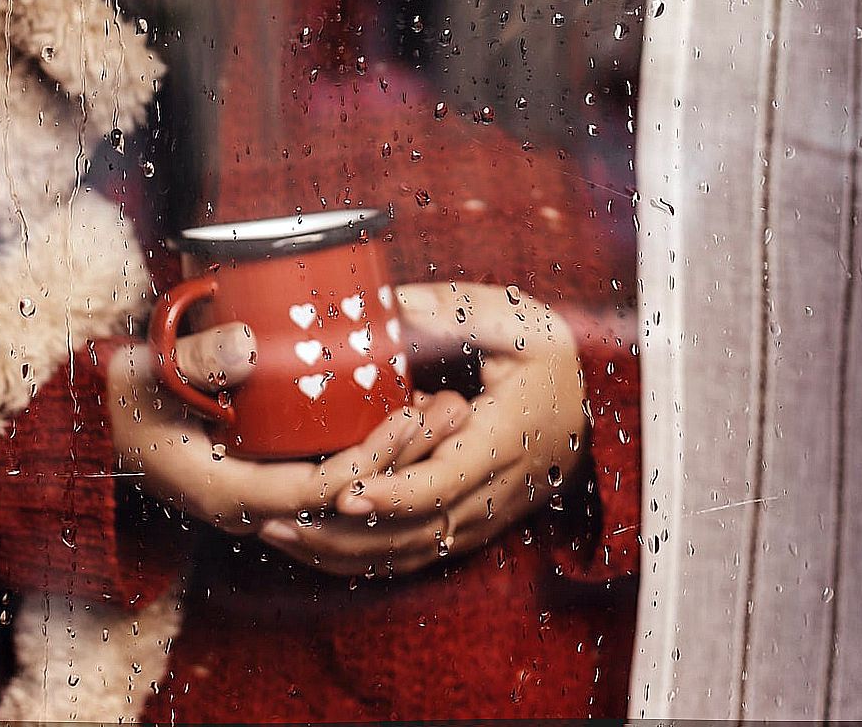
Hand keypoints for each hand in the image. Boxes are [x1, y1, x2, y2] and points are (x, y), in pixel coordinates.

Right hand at [107, 323, 469, 548]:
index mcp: (226, 492)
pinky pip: (335, 480)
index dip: (368, 460)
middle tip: (452, 408)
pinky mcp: (271, 481)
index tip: (409, 416)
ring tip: (447, 411)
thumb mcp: (146, 373)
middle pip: (347, 497)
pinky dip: (375, 456)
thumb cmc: (122, 398)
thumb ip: (194, 360)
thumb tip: (246, 346)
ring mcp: (264, 499)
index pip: (317, 490)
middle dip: (404, 458)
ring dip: (400, 459)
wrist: (100, 424)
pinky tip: (408, 420)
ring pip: (348, 493)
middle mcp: (252, 508)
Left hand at [260, 283, 585, 572]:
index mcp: (502, 443)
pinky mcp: (466, 527)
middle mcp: (490, 493)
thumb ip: (456, 312)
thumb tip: (389, 303)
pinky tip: (313, 546)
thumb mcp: (517, 323)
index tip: (343, 491)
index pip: (444, 483)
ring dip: (341, 552)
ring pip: (407, 553)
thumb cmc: (547, 362)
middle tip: (277, 519)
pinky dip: (361, 559)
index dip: (393, 493)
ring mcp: (478, 518)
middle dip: (343, 534)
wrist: (583, 411)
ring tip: (277, 533)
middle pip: (412, 533)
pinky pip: (412, 556)